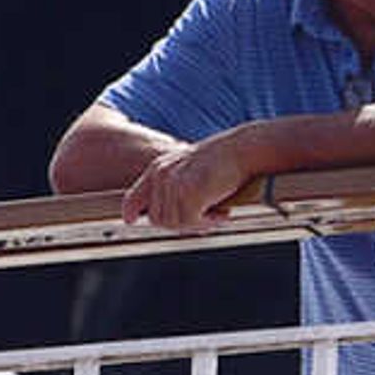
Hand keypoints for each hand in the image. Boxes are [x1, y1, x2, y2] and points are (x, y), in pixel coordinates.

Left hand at [120, 131, 257, 230]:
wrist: (244, 149)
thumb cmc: (224, 162)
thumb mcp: (190, 171)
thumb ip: (174, 188)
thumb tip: (164, 218)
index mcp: (158, 168)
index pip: (133, 196)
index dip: (130, 211)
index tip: (130, 220)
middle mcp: (161, 175)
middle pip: (157, 219)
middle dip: (180, 224)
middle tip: (205, 218)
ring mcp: (174, 183)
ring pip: (174, 223)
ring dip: (198, 223)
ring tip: (216, 211)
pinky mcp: (188, 192)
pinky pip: (191, 223)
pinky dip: (209, 223)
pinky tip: (223, 212)